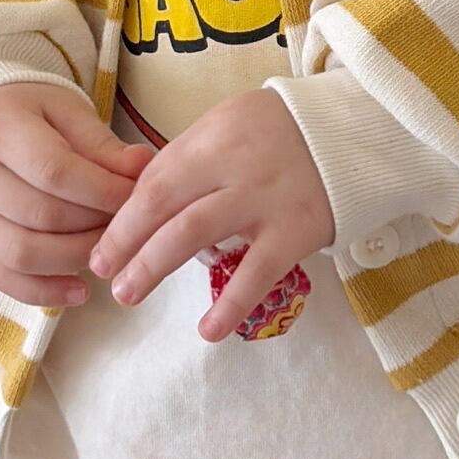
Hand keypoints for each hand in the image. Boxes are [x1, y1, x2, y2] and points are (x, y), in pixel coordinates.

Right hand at [0, 77, 149, 308]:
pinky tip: (81, 291)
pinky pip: (4, 279)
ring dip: (76, 258)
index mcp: (0, 131)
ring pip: (23, 254)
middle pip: (42, 216)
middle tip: (131, 225)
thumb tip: (143, 168)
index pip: (55, 172)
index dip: (103, 190)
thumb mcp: (62, 110)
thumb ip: (101, 143)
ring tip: (110, 250)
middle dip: (95, 225)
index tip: (138, 198)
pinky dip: (44, 292)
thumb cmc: (23, 114)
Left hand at [96, 87, 337, 343]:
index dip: (121, 217)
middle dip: (125, 242)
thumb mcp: (229, 127)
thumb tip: (137, 206)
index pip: (153, 179)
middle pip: (163, 204)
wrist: (356, 134)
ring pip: (194, 232)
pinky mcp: (297, 230)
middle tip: (104, 273)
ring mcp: (265, 197)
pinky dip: (231, 304)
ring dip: (153, 266)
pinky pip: (257, 272)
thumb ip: (188, 161)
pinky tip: (208, 330)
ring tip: (128, 295)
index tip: (102, 247)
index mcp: (212, 136)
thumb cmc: (280, 134)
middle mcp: (233, 163)